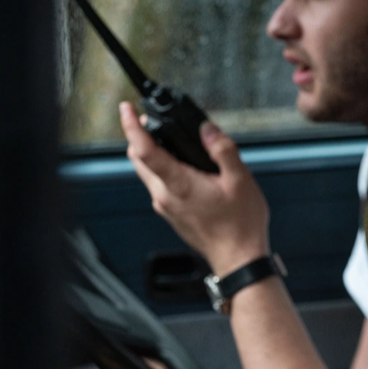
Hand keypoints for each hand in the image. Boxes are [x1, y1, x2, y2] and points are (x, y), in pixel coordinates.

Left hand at [120, 102, 270, 275]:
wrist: (238, 259)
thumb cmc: (240, 226)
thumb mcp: (240, 180)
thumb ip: (222, 150)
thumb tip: (208, 129)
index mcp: (179, 184)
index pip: (144, 150)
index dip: (132, 126)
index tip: (127, 110)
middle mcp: (165, 195)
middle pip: (138, 159)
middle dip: (140, 136)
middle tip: (152, 121)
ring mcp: (165, 206)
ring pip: (147, 173)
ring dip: (153, 154)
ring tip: (175, 143)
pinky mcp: (172, 214)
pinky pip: (160, 185)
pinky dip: (164, 170)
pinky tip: (187, 169)